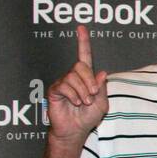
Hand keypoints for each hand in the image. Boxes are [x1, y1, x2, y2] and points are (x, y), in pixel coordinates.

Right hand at [46, 25, 107, 143]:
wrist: (75, 130)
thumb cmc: (88, 117)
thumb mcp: (101, 103)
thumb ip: (102, 88)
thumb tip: (102, 72)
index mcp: (86, 77)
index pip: (84, 56)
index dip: (83, 42)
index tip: (81, 28)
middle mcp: (73, 76)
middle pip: (80, 66)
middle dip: (89, 80)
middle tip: (92, 95)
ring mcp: (63, 82)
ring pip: (73, 76)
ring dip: (82, 91)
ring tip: (83, 102)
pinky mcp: (54, 90)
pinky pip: (64, 86)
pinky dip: (73, 95)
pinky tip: (74, 103)